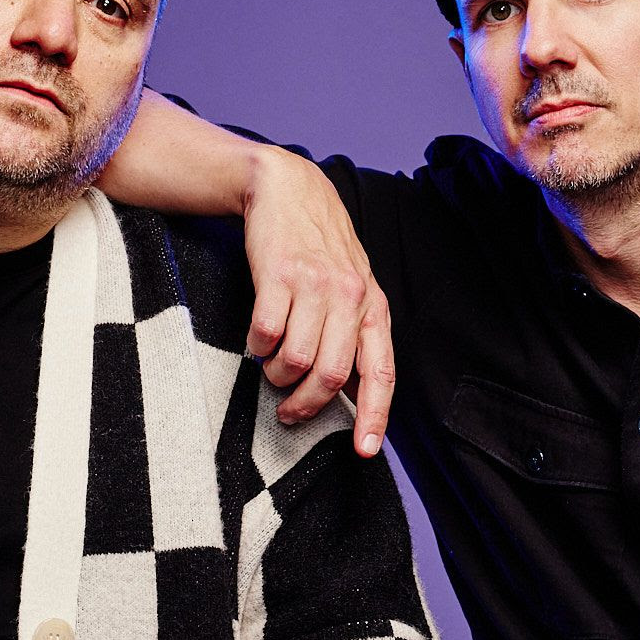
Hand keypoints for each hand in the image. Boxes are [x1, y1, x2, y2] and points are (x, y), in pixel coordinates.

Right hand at [241, 150, 393, 455]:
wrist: (288, 189)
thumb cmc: (320, 247)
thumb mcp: (352, 287)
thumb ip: (355, 334)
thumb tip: (353, 394)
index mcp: (372, 307)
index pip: (381, 372)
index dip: (375, 416)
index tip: (364, 450)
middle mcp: (350, 297)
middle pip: (333, 375)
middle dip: (307, 404)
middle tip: (289, 412)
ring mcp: (314, 285)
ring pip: (298, 358)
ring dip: (279, 376)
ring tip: (273, 369)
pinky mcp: (278, 274)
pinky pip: (266, 332)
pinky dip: (258, 347)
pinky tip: (258, 340)